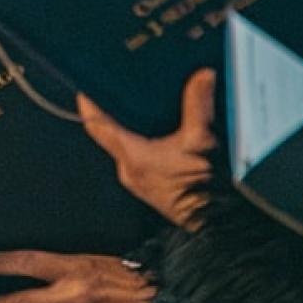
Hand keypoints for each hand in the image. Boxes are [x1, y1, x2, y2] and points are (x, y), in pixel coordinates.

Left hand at [78, 69, 215, 229]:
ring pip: (126, 147)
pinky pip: (139, 159)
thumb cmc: (204, 190)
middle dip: (115, 113)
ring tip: (140, 108)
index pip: (98, 126)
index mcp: (132, 157)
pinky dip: (145, 144)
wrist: (218, 226)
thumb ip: (198, 105)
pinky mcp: (152, 188)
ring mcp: (139, 181)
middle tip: (118, 90)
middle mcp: (129, 170)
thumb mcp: (201, 140)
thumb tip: (202, 76)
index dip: (89, 105)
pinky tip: (160, 135)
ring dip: (132, 129)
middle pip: (111, 134)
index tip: (84, 88)